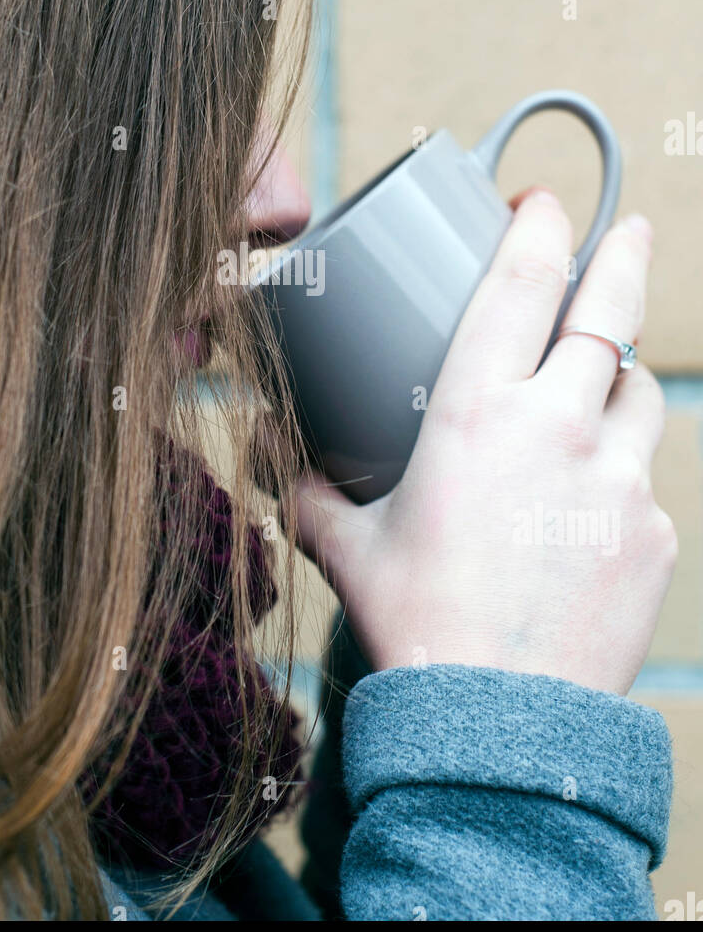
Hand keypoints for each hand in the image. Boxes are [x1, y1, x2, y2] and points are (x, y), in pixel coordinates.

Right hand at [296, 191, 676, 695]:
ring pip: (639, 391)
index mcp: (478, 414)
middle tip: (627, 227)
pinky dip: (622, 469)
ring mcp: (619, 480)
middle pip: (609, 313)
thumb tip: (276, 466)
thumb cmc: (420, 627)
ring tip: (600, 374)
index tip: (540, 204)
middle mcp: (559, 428)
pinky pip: (645, 478)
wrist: (497, 727)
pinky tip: (590, 499)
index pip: (521, 286)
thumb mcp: (352, 550)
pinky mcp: (655, 533)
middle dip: (621, 256)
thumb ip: (310, 496)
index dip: (537, 229)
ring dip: (621, 371)